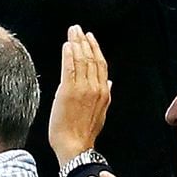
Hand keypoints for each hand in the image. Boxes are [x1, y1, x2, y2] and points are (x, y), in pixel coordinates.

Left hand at [48, 25, 110, 165]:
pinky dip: (69, 55)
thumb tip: (109, 82)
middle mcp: (95, 88)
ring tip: (72, 32)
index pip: (101, 64)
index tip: (89, 38)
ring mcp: (82, 89)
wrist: (75, 146)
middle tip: (77, 29)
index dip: (95, 49)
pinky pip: (70, 68)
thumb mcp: (101, 113)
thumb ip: (105, 95)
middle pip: (91, 58)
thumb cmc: (84, 132)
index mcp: (104, 92)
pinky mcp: (68, 91)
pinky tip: (66, 45)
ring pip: (81, 60)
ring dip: (76, 43)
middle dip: (84, 41)